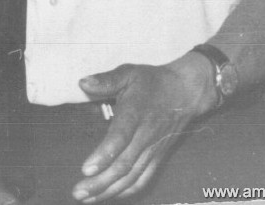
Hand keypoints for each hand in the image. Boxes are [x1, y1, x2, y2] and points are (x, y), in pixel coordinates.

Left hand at [72, 57, 213, 201]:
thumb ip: (106, 79)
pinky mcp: (158, 157)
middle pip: (123, 165)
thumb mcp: (128, 73)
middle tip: (78, 192)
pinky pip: (143, 179)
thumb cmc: (152, 82)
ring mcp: (153, 150)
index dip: (104, 155)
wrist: (186, 92)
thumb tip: (82, 83)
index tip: (86, 168)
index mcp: (135, 114)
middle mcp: (145, 137)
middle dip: (100, 182)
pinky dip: (127, 191)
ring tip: (87, 199)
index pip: (119, 139)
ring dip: (109, 191)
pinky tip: (110, 196)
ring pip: (131, 177)